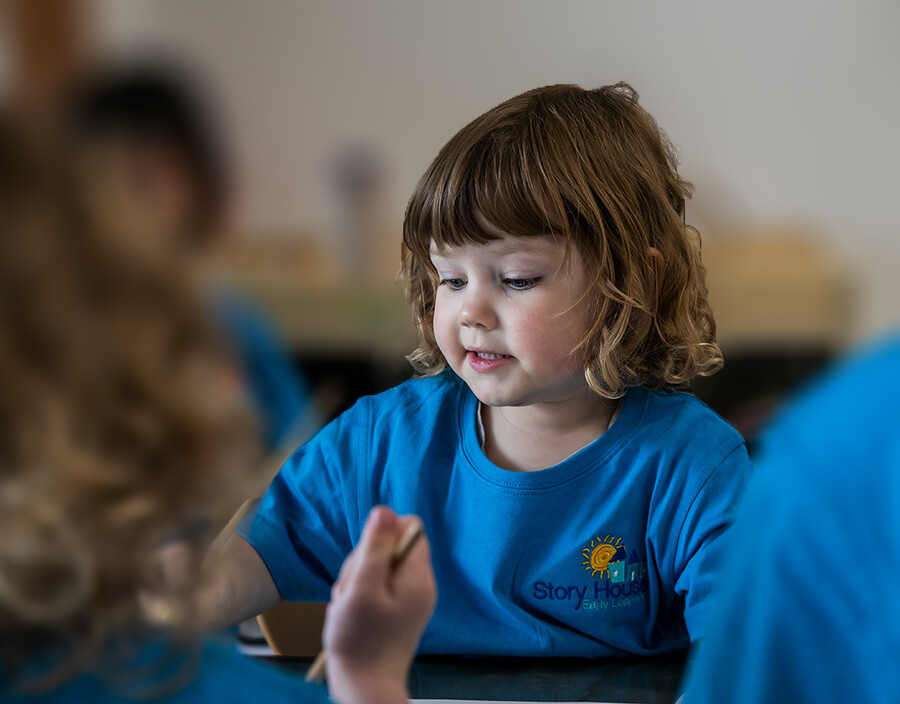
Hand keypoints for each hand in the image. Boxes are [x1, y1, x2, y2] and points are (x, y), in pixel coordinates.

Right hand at [323, 506, 435, 703]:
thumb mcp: (361, 588)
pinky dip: (358, 596)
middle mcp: (419, 584)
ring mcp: (408, 599)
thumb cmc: (359, 642)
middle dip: (363, 562)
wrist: (364, 689)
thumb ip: (374, 548)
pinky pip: (374, 588)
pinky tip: (352, 615)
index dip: (382, 535)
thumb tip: (385, 510)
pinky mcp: (395, 611)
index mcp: (418, 576)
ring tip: (350, 607)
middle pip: (390, 547)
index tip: (366, 561)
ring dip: (356, 581)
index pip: (409, 527)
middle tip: (353, 591)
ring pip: (377, 568)